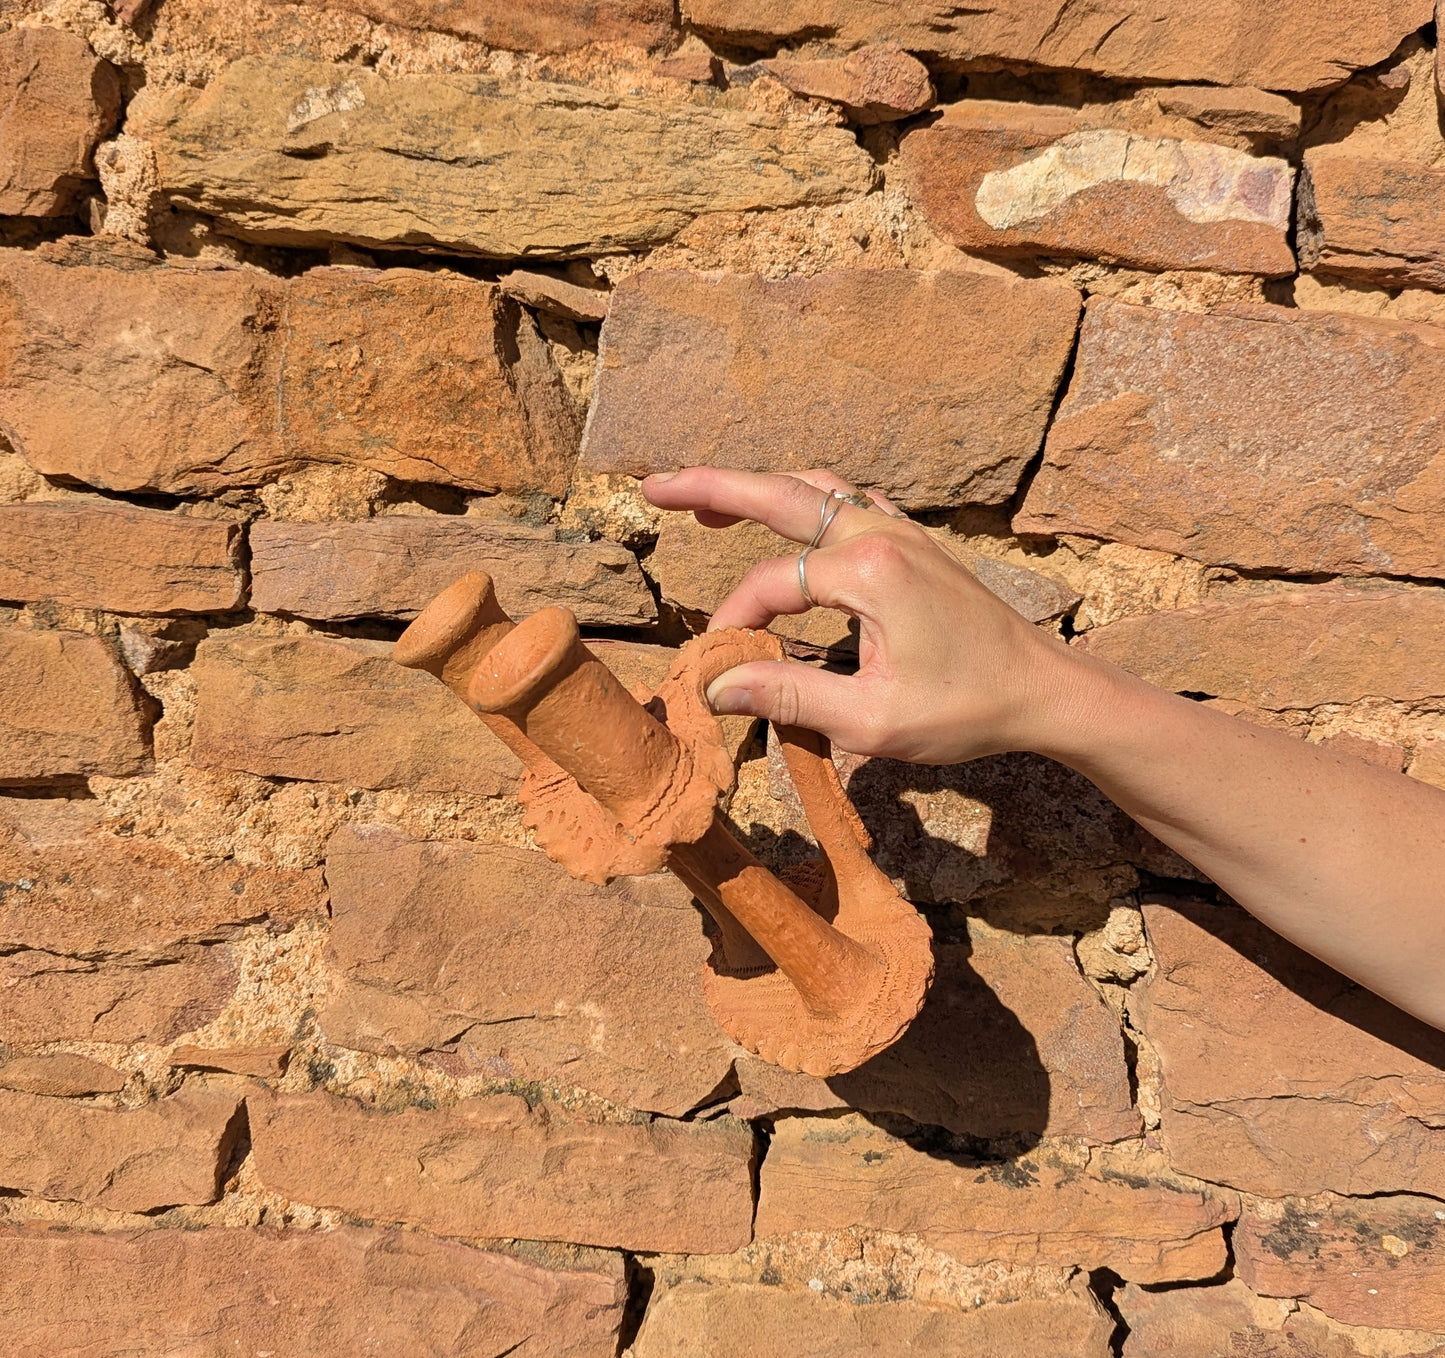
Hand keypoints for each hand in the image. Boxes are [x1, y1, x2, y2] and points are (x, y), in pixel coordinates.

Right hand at [641, 467, 1097, 763]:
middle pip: (780, 494)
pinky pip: (849, 503)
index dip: (734, 628)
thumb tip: (717, 688)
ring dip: (760, 490)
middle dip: (713, 487)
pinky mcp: (916, 544)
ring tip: (708, 502)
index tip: (717, 674)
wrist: (1044, 691)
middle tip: (654, 486)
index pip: (770, 587)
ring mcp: (902, 532)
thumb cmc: (966, 708)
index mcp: (869, 569)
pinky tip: (796, 517)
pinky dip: (807, 501)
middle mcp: (882, 533)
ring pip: (815, 490)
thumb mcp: (872, 719)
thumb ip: (789, 697)